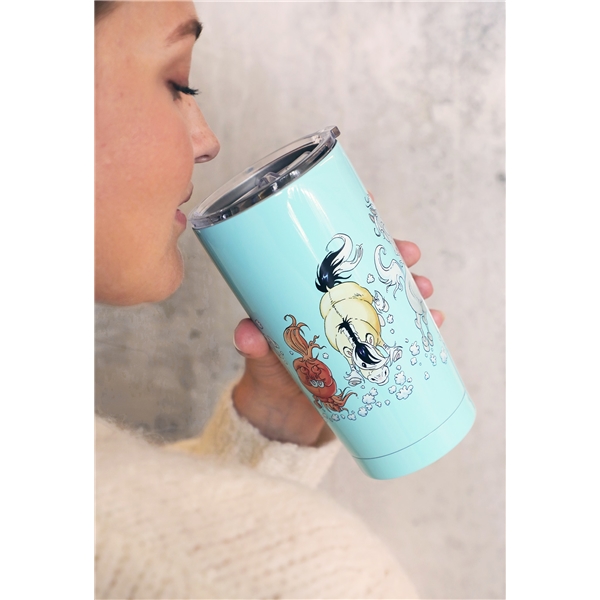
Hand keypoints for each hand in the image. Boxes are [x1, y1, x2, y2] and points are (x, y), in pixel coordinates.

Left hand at [232, 239, 443, 445]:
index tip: (372, 201)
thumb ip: (252, 348)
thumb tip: (248, 335)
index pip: (332, 252)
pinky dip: (422, 325)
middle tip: (411, 254)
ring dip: (415, 287)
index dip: (354, 225)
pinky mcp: (371, 354)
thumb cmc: (268, 381)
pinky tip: (436, 320)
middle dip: (396, 255)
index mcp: (307, 296)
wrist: (284, 421)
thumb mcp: (260, 361)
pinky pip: (402, 334)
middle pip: (370, 269)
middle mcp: (336, 306)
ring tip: (426, 289)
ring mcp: (357, 329)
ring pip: (392, 298)